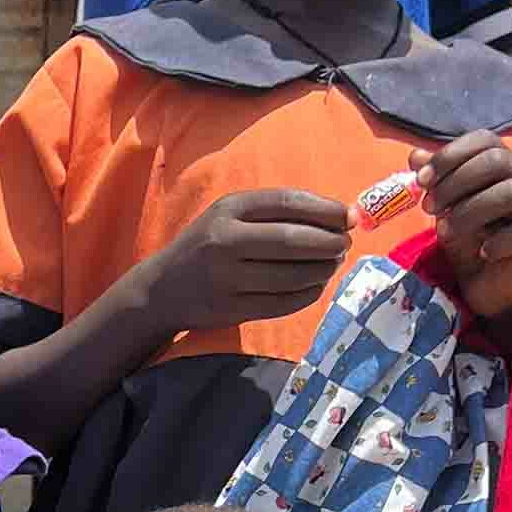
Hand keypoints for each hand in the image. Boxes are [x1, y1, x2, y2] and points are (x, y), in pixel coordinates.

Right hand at [144, 190, 353, 334]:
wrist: (162, 289)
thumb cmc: (207, 245)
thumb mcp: (230, 216)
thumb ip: (278, 213)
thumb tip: (343, 217)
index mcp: (227, 209)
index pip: (287, 203)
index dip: (326, 210)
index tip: (349, 217)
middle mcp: (224, 241)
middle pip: (293, 240)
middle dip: (329, 243)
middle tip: (343, 245)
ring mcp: (226, 278)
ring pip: (293, 275)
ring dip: (323, 270)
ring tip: (329, 264)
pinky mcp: (233, 309)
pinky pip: (285, 302)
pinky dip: (309, 293)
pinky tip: (313, 285)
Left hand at [411, 134, 511, 317]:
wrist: (485, 282)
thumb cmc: (468, 237)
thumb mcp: (445, 206)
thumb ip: (435, 180)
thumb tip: (415, 156)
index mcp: (507, 166)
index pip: (485, 140)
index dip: (450, 155)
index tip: (421, 180)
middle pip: (498, 161)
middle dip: (455, 182)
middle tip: (429, 207)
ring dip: (469, 210)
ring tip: (445, 230)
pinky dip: (498, 240)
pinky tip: (481, 250)